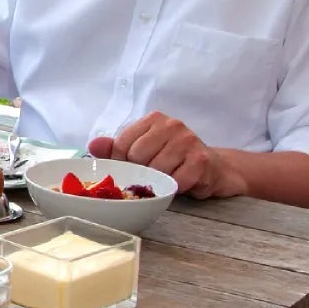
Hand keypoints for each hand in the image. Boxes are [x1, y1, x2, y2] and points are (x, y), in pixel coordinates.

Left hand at [89, 113, 245, 198]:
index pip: (121, 144)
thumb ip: (116, 148)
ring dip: (160, 181)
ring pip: (156, 170)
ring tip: (170, 177)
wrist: (216, 169)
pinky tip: (183, 182)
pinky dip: (176, 187)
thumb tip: (92, 146)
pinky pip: (176, 182)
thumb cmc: (175, 159)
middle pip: (136, 157)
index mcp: (153, 120)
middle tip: (154, 174)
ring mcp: (188, 141)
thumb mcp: (144, 150)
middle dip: (142, 172)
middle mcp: (172, 125)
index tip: (134, 167)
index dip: (123, 162)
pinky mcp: (201, 161)